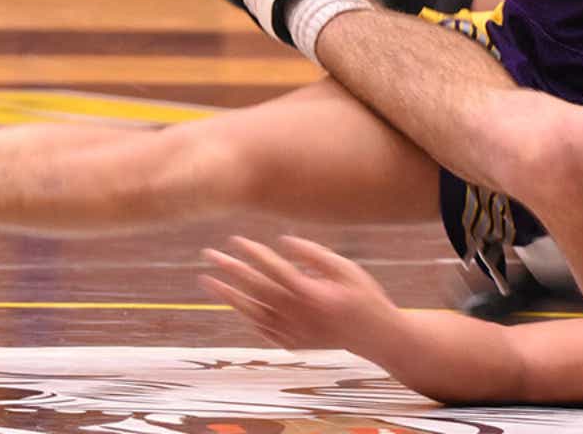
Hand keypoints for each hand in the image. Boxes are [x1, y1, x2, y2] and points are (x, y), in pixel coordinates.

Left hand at [200, 236, 402, 352]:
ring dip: (227, 295)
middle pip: (255, 288)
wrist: (375, 338)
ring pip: (251, 311)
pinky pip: (260, 328)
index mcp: (311, 292)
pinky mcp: (291, 343)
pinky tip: (233, 302)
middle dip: (230, 269)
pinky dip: (245, 314)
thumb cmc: (363, 296)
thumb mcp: (346, 268)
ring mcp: (292, 332)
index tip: (234, 239)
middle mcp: (297, 314)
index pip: (272, 267)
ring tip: (206, 281)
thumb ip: (314, 254)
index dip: (252, 252)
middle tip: (208, 254)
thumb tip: (283, 241)